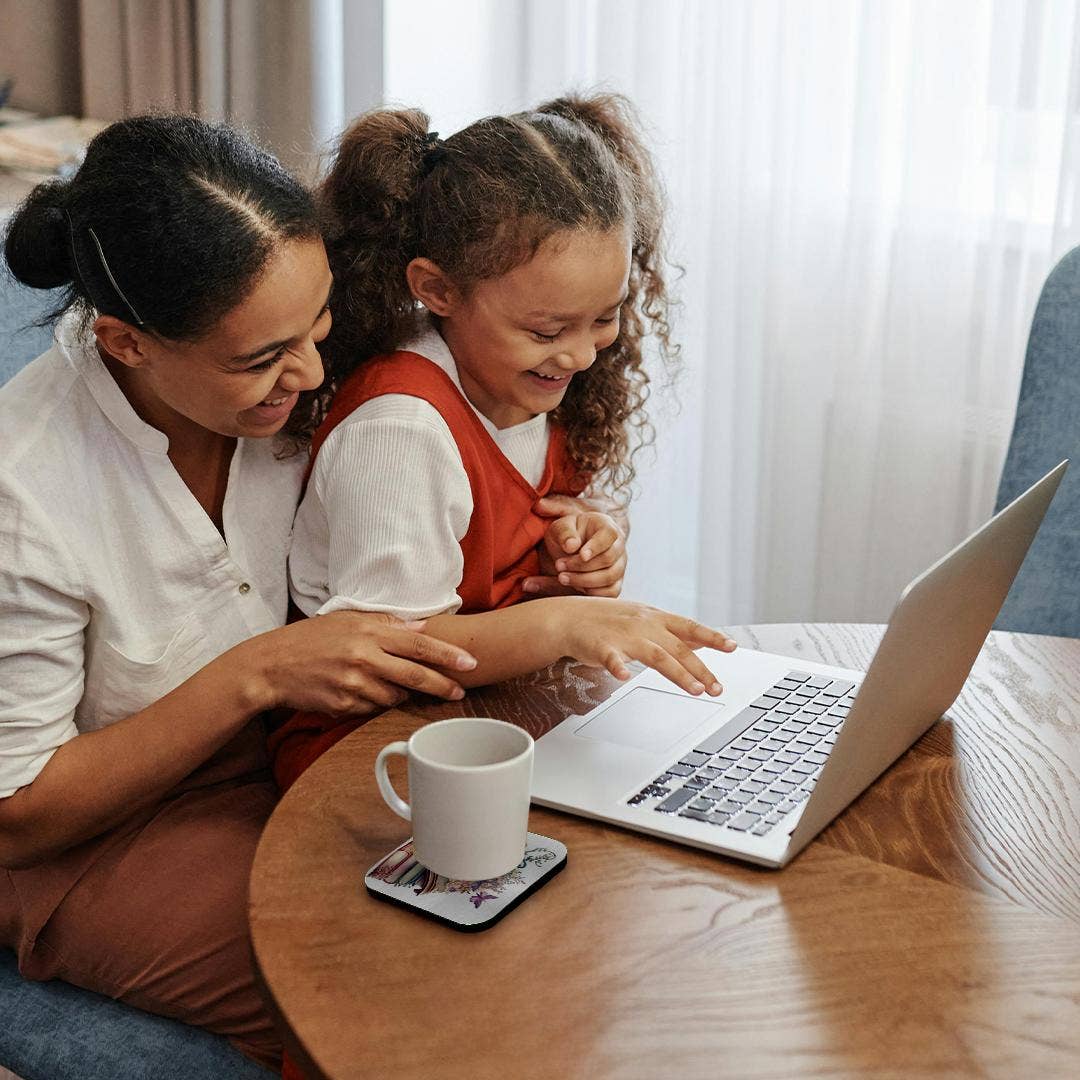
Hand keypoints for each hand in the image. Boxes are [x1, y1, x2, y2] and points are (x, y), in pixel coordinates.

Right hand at [244, 611, 477, 716]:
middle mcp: (364, 658)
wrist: (271, 666)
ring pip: (395, 696)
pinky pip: (372, 709)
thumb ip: (386, 624)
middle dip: (443, 685)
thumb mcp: (347, 620)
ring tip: (386, 682)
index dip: (447, 656)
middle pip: (415, 676)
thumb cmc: (311, 639)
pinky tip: (362, 691)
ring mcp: (354, 684)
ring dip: (401, 693)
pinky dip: (375, 702)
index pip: (419, 645)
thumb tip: (420, 626)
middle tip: (460, 691)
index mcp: (369, 633)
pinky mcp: (344, 706)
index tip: (470, 664)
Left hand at [525, 500, 626, 597]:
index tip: (581, 555)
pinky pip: (610, 593)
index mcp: (606, 526)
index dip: (596, 547)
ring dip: (583, 580)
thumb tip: (571, 546)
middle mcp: (618, 546)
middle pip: (608, 559)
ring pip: (609, 577)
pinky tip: (573, 586)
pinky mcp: (615, 583)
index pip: (609, 535)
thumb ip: (564, 533)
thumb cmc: (567, 535)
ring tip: (561, 577)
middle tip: (559, 565)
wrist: (569, 549)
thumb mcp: (560, 528)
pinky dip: (591, 592)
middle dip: (581, 565)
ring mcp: (619, 566)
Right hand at [559, 597, 737, 694]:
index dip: (712, 637)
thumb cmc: (610, 620)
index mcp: (656, 618)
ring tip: (695, 690)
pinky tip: (623, 677)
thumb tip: (702, 640)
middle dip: (700, 669)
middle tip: (717, 688)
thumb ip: (673, 632)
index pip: (690, 627)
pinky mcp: (601, 647)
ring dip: (677, 673)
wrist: (570, 617)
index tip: (732, 647)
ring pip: (655, 655)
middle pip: (678, 647)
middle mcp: (644, 625)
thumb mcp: (645, 618)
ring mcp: (623, 635)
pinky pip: (610, 658)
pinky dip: (616, 667)